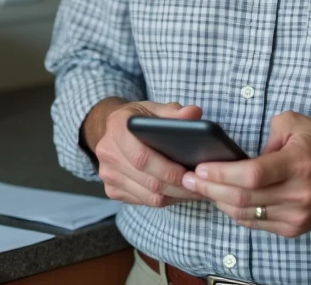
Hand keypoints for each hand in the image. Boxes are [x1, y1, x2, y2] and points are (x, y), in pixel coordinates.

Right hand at [85, 99, 205, 207]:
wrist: (110, 130)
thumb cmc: (136, 119)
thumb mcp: (152, 108)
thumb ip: (173, 111)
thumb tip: (194, 113)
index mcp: (117, 129)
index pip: (142, 157)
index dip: (168, 170)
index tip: (191, 173)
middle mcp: (108, 153)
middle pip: (148, 181)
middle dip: (179, 187)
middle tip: (201, 185)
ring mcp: (108, 175)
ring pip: (148, 196)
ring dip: (175, 197)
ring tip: (195, 190)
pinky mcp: (111, 190)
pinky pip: (143, 201)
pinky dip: (164, 200)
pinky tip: (178, 193)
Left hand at [181, 110, 310, 236]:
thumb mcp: (295, 123)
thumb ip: (266, 132)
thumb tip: (239, 151)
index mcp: (298, 163)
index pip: (253, 174)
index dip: (221, 173)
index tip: (199, 167)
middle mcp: (299, 193)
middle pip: (244, 198)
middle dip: (210, 188)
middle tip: (188, 178)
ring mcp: (297, 215)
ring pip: (247, 214)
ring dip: (218, 202)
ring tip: (198, 188)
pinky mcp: (294, 228)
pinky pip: (256, 223)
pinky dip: (235, 212)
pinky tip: (221, 199)